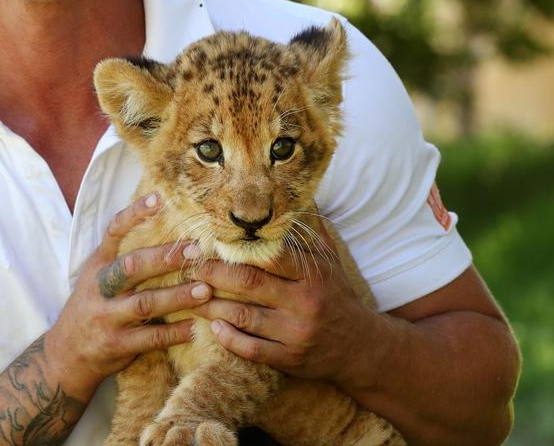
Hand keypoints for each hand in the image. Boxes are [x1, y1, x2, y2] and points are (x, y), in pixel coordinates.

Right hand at [44, 193, 211, 398]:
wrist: (64, 356)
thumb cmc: (90, 309)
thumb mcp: (95, 279)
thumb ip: (120, 259)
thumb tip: (161, 227)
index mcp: (97, 266)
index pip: (113, 232)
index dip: (134, 214)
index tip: (159, 198)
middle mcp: (100, 289)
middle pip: (132, 267)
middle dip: (165, 258)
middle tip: (196, 250)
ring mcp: (107, 317)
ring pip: (146, 304)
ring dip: (178, 297)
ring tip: (206, 290)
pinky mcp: (117, 345)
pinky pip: (150, 338)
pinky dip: (174, 333)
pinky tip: (195, 327)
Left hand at [188, 218, 380, 386]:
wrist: (362, 347)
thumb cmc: (337, 296)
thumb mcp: (330, 261)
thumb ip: (311, 231)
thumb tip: (298, 194)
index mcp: (312, 275)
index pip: (271, 256)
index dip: (237, 249)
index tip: (211, 243)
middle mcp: (305, 303)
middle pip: (250, 283)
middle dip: (215, 274)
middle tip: (192, 268)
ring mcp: (296, 333)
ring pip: (245, 317)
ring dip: (213, 308)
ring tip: (191, 297)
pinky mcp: (290, 359)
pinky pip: (252, 349)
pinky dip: (229, 339)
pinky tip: (213, 328)